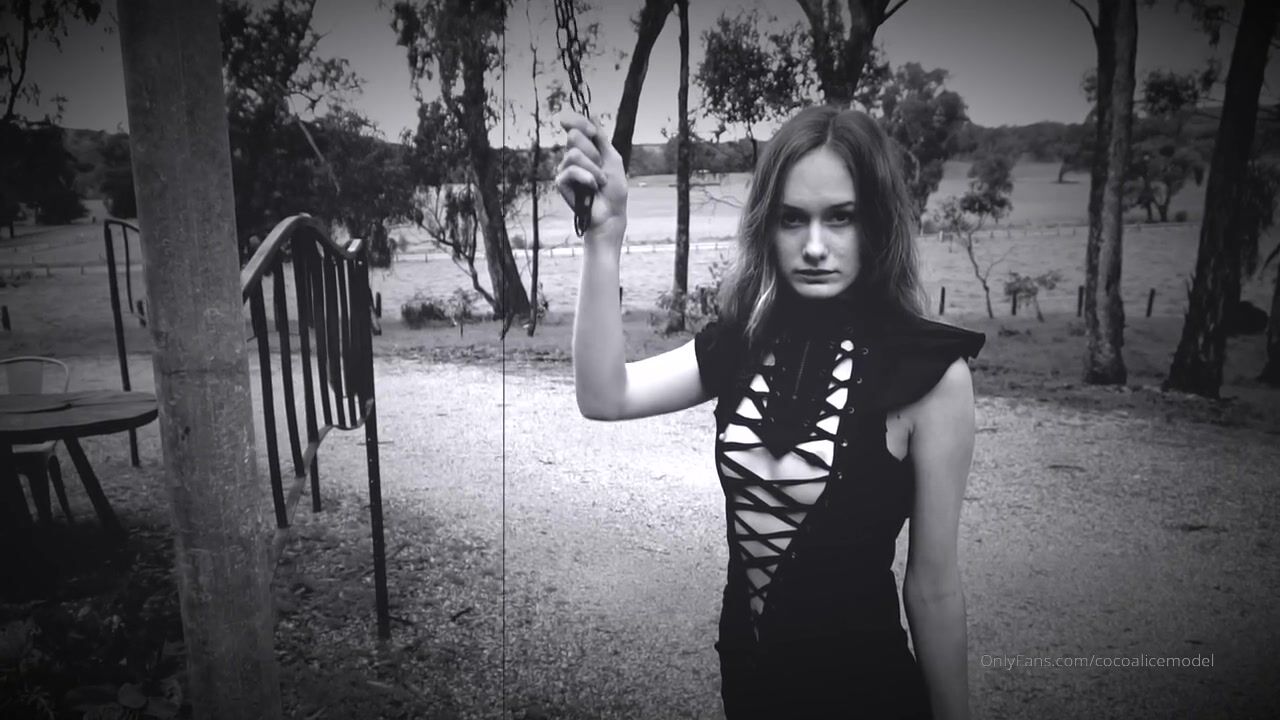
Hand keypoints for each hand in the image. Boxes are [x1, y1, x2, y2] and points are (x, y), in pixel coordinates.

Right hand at [555, 111, 627, 239]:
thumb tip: (592, 115)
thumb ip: (600, 137)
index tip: (592, 132)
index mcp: (585, 148)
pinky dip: (586, 178)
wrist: (611, 213)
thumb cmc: (614, 190)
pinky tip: (592, 188)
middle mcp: (572, 156)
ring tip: (600, 181)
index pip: (573, 125)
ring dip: (593, 169)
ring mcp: (565, 169)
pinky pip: (571, 170)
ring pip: (574, 154)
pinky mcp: (560, 182)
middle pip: (574, 136)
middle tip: (601, 168)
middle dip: (593, 152)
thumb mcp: (612, 158)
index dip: (578, 121)